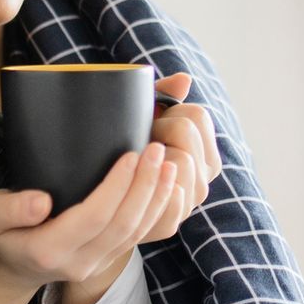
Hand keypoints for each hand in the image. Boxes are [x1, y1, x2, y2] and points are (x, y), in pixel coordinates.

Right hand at [0, 140, 179, 303]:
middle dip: (144, 186)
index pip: (93, 217)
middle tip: (157, 150)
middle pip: (122, 225)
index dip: (116, 187)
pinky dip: (157, 209)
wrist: (13, 267)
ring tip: (170, 163)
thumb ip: (9, 209)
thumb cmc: (2, 232)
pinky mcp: (110, 259)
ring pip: (137, 233)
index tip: (130, 155)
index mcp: (48, 250)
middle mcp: (78, 262)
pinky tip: (167, 184)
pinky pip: (140, 236)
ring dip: (157, 197)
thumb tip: (41, 201)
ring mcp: (97, 264)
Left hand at [138, 72, 222, 241]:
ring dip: (149, 156)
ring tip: (133, 163)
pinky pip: (168, 194)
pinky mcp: (170, 224)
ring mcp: (189, 202)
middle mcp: (204, 178)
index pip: (198, 115)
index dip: (169, 112)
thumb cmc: (122, 151)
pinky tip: (130, 186)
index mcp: (204, 151)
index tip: (150, 123)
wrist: (99, 199)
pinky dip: (148, 185)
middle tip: (137, 143)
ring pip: (179, 159)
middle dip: (157, 130)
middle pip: (186, 132)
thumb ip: (163, 95)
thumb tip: (185, 79)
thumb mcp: (140, 118)